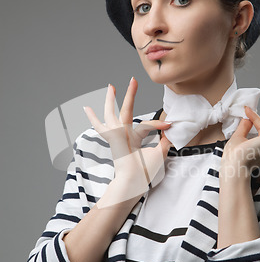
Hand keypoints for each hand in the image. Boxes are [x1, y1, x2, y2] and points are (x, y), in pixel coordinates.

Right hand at [84, 77, 171, 203]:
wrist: (134, 181)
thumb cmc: (144, 172)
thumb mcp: (159, 153)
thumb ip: (164, 141)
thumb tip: (172, 130)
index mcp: (133, 139)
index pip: (145, 126)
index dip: (159, 125)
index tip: (170, 124)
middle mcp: (123, 135)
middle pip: (125, 111)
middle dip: (129, 96)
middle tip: (131, 80)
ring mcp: (116, 135)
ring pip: (113, 113)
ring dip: (111, 100)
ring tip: (111, 86)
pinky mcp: (112, 135)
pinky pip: (110, 124)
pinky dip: (94, 118)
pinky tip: (86, 108)